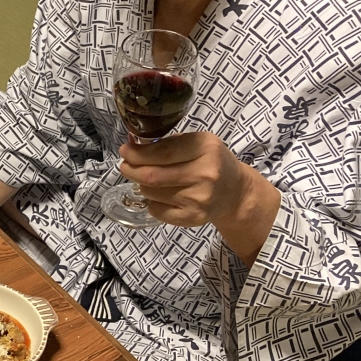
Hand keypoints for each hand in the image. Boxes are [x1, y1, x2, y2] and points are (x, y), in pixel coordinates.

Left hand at [118, 132, 280, 264]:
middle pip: (152, 175)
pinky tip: (161, 196)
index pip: (161, 153)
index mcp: (206, 148)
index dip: (137, 153)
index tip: (124, 151)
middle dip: (131, 170)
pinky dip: (152, 202)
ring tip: (149, 180)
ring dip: (142, 185)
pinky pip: (156, 210)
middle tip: (125, 166)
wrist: (235, 192)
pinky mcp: (194, 218)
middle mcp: (205, 174)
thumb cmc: (212, 162)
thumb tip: (133, 144)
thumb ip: (168, 143)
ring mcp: (199, 199)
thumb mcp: (198, 143)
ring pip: (151, 192)